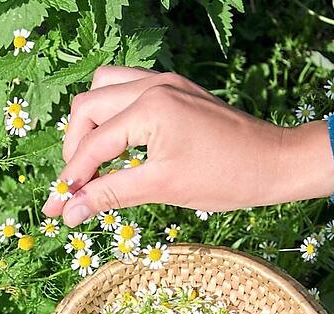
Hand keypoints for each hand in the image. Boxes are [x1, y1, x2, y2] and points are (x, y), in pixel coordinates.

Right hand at [42, 66, 333, 226]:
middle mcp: (153, 85)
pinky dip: (112, 112)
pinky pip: (126, 87)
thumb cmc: (226, 178)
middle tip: (75, 185)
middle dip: (75, 148)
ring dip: (89, 123)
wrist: (277, 162)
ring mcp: (165, 82)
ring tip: (91, 159)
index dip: (71, 179)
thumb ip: (110, 194)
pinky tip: (116, 140)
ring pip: (103, 87)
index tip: (56, 208)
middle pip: (87, 107)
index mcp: (150, 107)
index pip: (93, 144)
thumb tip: (69, 212)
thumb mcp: (162, 188)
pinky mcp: (175, 88)